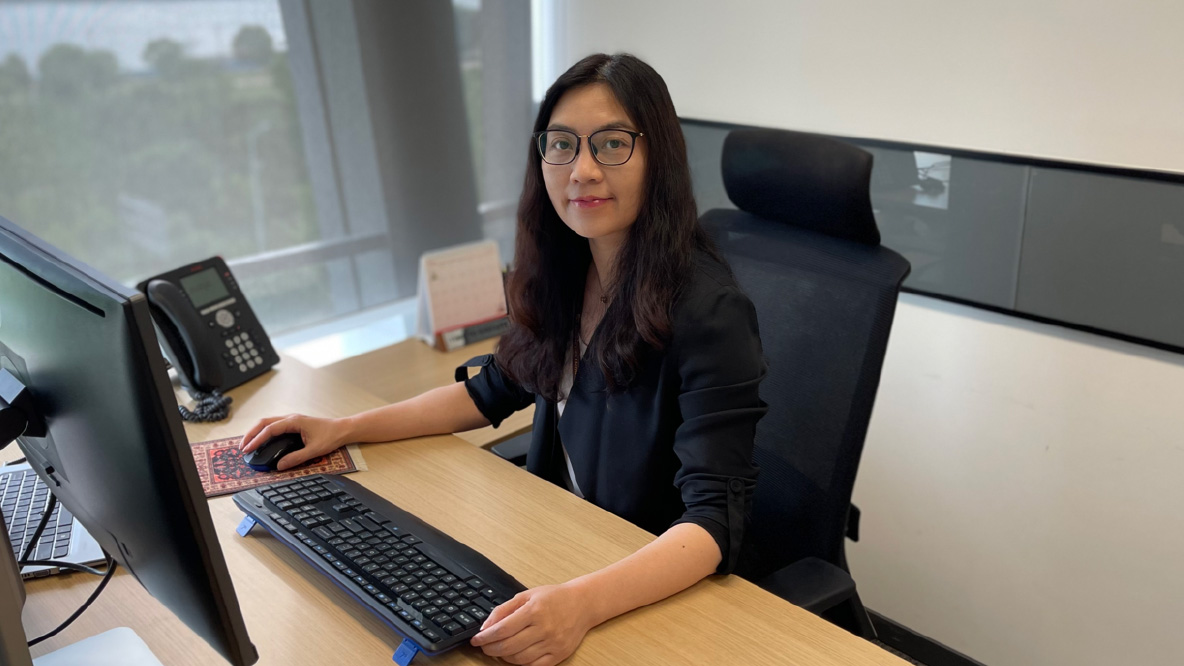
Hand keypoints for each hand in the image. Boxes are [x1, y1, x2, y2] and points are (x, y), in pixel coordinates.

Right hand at [239, 414, 346, 470]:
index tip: (248, 449)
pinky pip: (274, 426)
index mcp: (294, 421)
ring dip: (256, 432)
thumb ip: (296, 458)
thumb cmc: (331, 436)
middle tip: (242, 447)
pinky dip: (264, 432)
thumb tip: (279, 466)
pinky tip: (261, 441)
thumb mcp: (314, 450)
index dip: (257, 439)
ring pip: (268, 422)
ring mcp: (292, 420)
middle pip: (264, 422)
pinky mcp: (293, 424)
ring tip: (248, 444)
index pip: (270, 429)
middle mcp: (291, 418)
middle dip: (251, 434)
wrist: (342, 429)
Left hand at [470, 583, 595, 664]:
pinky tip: (516, 655)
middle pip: (509, 646)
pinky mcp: (559, 654)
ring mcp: (553, 643)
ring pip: (519, 659)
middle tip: (485, 647)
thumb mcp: (526, 595)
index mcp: (535, 610)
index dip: (486, 637)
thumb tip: (486, 627)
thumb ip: (504, 610)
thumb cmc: (554, 598)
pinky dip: (520, 663)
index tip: (476, 640)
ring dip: (504, 657)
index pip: (503, 629)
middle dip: (491, 649)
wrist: (582, 604)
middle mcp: (544, 628)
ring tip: (500, 650)